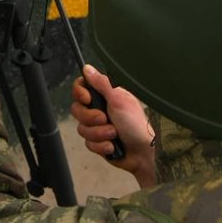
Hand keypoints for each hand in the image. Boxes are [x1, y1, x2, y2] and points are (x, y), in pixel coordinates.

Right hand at [70, 65, 157, 187]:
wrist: (143, 153)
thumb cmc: (137, 125)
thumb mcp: (119, 100)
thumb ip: (102, 83)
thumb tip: (87, 68)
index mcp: (106, 95)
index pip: (82, 87)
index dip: (80, 93)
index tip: (87, 99)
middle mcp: (101, 109)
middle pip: (77, 109)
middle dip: (91, 118)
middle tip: (105, 119)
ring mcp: (98, 126)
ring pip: (82, 129)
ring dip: (98, 134)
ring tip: (114, 134)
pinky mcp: (98, 142)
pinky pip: (88, 143)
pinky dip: (101, 146)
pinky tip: (112, 146)